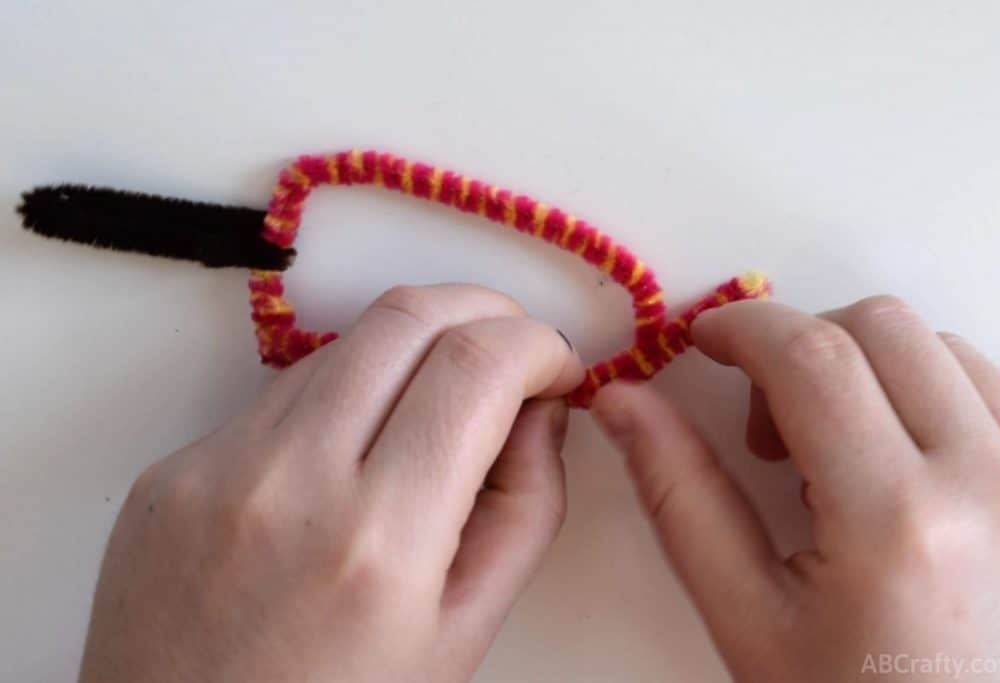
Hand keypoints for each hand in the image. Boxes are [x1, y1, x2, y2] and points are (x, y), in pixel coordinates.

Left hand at [79, 284, 581, 682]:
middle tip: (509, 353)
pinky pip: (280, 395)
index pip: (477, 365)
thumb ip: (525, 509)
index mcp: (379, 541)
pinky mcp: (177, 465)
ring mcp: (217, 465)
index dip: (538, 344)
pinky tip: (350, 457)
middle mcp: (289, 482)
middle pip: (407, 314)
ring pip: (344, 346)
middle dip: (483, 312)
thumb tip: (538, 408)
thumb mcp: (463, 632)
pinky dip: (341, 399)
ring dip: (410, 356)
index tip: (553, 367)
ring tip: (427, 419)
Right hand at [593, 296, 999, 681]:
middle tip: (769, 427)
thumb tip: (625, 402)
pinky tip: (894, 460)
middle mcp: (988, 482)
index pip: (809, 357)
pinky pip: (988, 384)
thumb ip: (680, 495)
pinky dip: (922, 392)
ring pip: (937, 344)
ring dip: (864, 368)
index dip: (742, 327)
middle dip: (798, 347)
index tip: (706, 341)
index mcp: (896, 520)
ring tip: (836, 455)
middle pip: (878, 325)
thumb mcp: (749, 618)